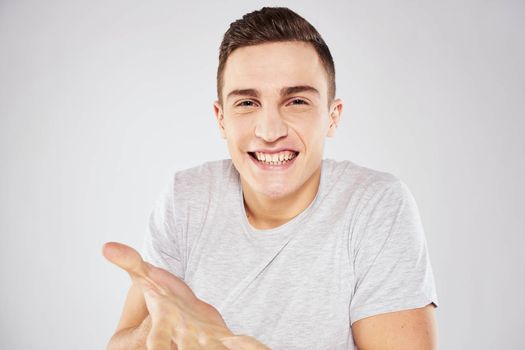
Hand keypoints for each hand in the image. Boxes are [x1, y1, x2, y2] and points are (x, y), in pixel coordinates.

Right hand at [102, 242, 231, 349]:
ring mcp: (204, 339)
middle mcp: (183, 336)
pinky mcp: (223, 338)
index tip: (155, 348)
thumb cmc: (164, 299)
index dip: (158, 343)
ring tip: (227, 348)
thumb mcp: (146, 277)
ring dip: (220, 349)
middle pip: (184, 346)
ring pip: (212, 348)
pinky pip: (240, 344)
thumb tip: (106, 246)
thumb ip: (131, 263)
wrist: (186, 319)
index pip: (158, 334)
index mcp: (165, 320)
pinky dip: (252, 348)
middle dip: (184, 349)